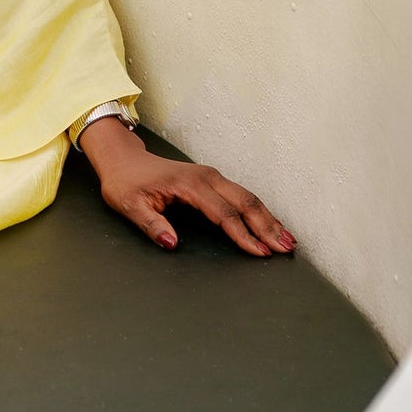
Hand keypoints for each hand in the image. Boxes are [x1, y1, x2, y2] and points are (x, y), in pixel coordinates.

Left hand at [78, 117, 295, 257]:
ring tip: (288, 240)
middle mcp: (206, 177)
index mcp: (189, 185)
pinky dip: (259, 210)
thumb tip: (171, 243)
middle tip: (286, 249)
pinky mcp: (212, 180)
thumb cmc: (126, 182)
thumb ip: (151, 224)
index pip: (223, 214)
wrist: (122, 159)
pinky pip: (241, 195)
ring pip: (247, 197)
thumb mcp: (130, 205)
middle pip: (244, 203)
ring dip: (269, 219)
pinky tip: (271, 224)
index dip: (243, 235)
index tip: (259, 253)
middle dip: (267, 227)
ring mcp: (211, 177)